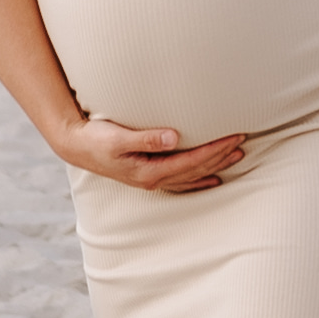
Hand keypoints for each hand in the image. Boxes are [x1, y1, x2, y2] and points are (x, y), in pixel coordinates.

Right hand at [65, 115, 254, 198]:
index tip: (234, 137)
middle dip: (220, 156)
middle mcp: (153, 179)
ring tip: (237, 156)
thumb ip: (147, 138)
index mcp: (149, 171)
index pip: (192, 161)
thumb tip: (174, 137)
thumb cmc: (96, 138)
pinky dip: (199, 179)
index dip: (215, 150)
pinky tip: (213, 178)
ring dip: (215, 166)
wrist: (75, 146)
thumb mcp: (119, 137)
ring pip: (192, 176)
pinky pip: (181, 180)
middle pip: (196, 169)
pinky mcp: (148, 174)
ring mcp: (151, 179)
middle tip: (243, 142)